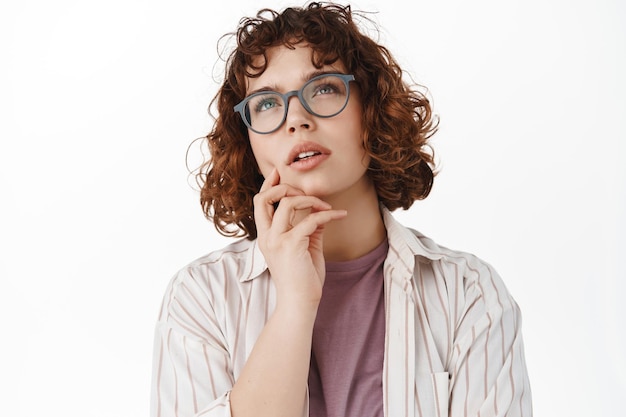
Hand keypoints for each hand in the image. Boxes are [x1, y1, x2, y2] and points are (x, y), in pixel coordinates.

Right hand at [253, 168, 346, 307]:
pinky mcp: (291, 245)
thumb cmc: (303, 279)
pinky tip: (341, 215)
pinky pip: (311, 219)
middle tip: (307, 194)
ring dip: (309, 199)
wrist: (300, 303)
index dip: (268, 184)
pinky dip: (328, 213)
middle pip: (264, 197)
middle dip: (284, 187)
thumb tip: (319, 211)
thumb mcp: (305, 247)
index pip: (260, 203)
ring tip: (326, 206)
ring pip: (286, 203)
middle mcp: (267, 236)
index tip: (278, 171)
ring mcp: (277, 240)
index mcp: (266, 236)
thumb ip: (308, 228)